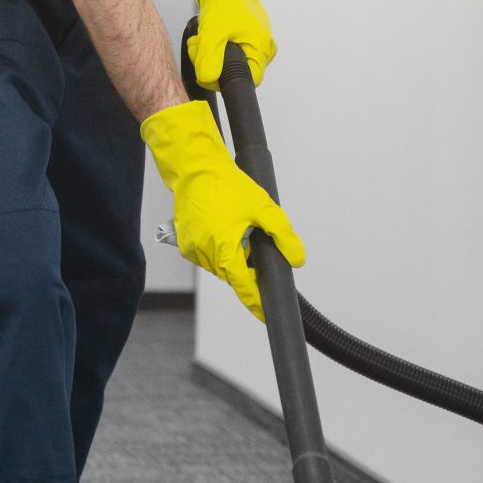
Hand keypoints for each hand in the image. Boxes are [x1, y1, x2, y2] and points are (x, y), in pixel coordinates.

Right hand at [142, 98, 303, 320]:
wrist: (195, 169)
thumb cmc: (226, 185)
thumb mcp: (264, 209)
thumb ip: (283, 237)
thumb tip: (297, 259)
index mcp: (223, 250)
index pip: (244, 288)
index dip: (257, 302)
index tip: (267, 313)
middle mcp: (204, 255)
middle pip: (232, 276)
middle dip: (246, 268)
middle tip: (255, 244)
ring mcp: (192, 250)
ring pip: (220, 266)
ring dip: (232, 257)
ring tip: (237, 228)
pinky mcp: (184, 244)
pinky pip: (207, 256)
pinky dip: (218, 249)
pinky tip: (223, 227)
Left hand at [185, 0, 275, 86]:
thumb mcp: (214, 32)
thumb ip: (210, 59)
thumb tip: (209, 78)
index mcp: (261, 48)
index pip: (248, 80)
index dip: (226, 79)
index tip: (210, 69)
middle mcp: (261, 45)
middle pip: (236, 71)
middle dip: (214, 62)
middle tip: (202, 47)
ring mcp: (251, 39)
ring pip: (227, 59)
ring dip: (210, 51)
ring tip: (203, 36)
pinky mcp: (240, 33)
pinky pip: (225, 47)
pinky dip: (212, 42)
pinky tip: (207, 32)